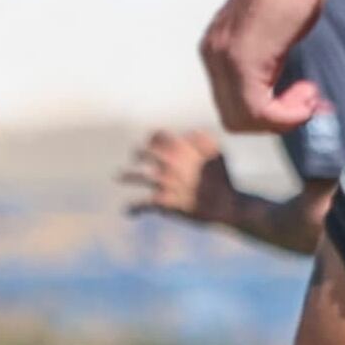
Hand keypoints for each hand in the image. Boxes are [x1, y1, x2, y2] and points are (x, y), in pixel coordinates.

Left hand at [122, 130, 249, 226]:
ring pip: (137, 176)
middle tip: (136, 157)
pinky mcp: (163, 202)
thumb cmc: (222, 178)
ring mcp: (164, 182)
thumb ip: (201, 139)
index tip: (150, 141)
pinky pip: (142, 204)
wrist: (225, 205)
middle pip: (143, 152)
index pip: (157, 136)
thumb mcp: (216, 152)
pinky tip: (127, 211)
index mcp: (180, 148)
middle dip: (138, 154)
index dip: (152, 138)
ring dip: (126, 175)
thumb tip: (189, 132)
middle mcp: (168, 163)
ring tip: (119, 176)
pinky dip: (133, 209)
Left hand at [201, 0, 336, 136]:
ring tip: (310, 92)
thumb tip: (286, 97)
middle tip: (310, 99)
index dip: (271, 116)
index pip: (233, 108)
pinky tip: (308, 91)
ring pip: (244, 120)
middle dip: (278, 121)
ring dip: (284, 118)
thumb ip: (271, 65)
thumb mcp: (276, 34)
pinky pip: (257, 110)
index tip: (304, 98)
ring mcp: (223, 57)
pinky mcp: (242, 57)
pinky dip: (287, 113)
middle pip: (235, 120)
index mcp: (217, 51)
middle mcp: (212, 56)